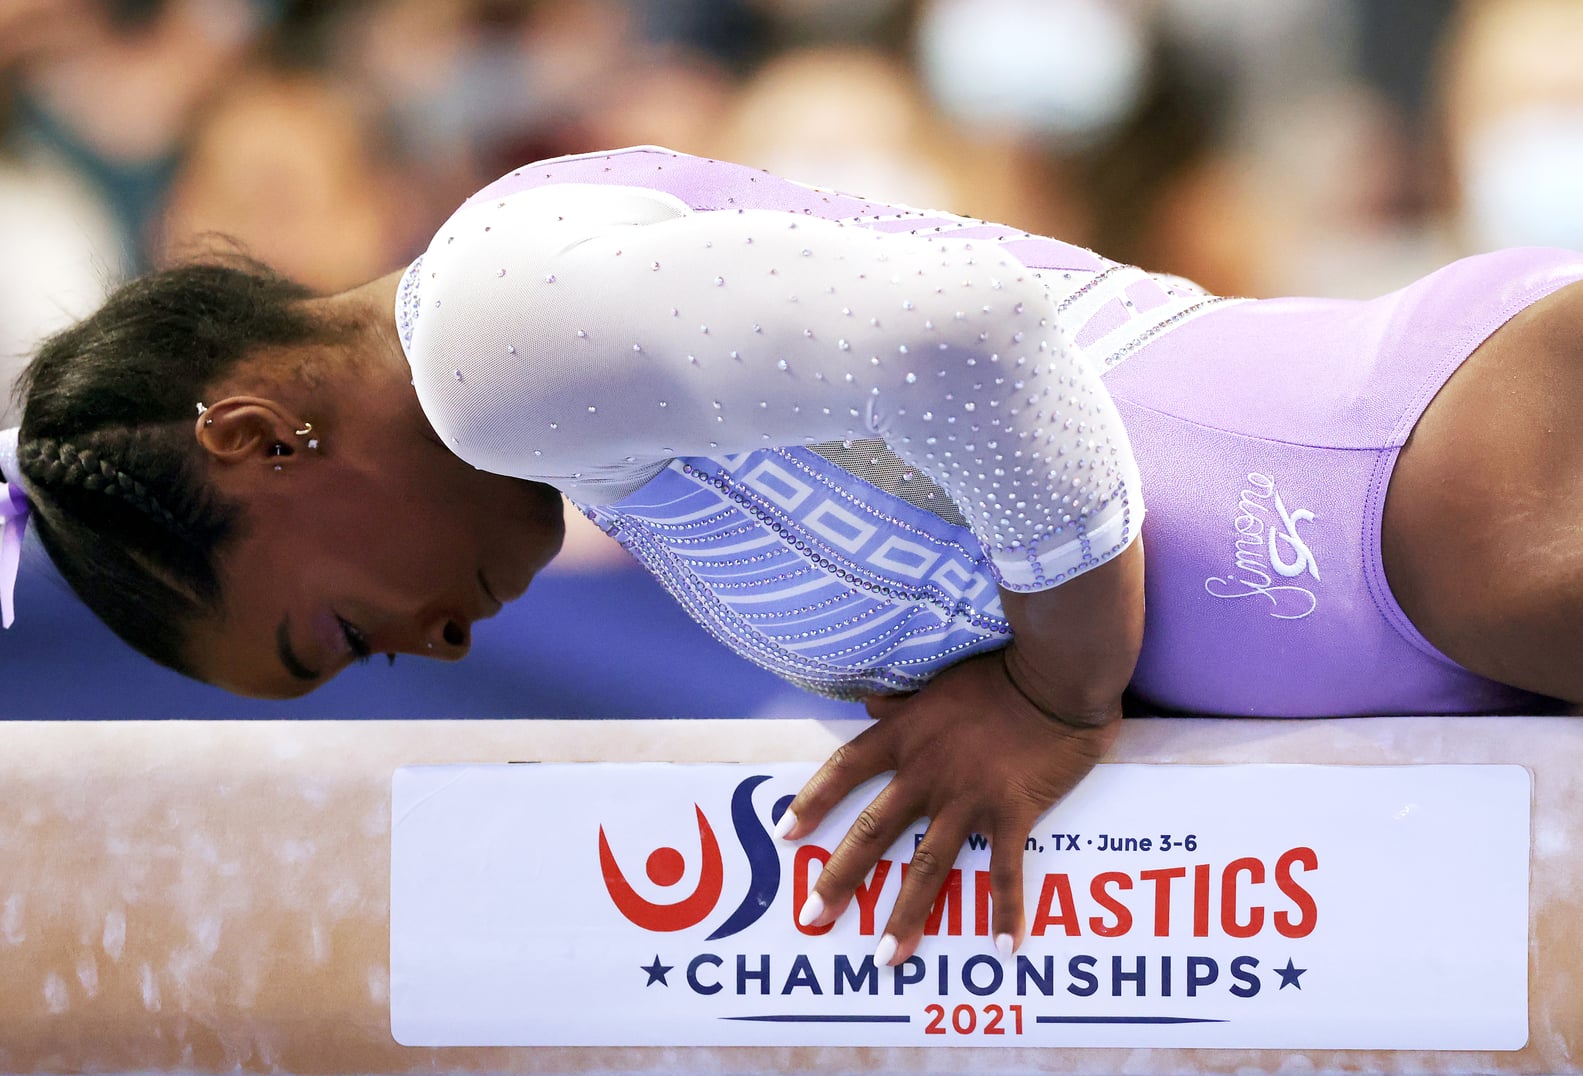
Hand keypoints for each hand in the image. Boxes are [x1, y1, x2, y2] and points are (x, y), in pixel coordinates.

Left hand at [777, 648, 1120, 965]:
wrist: (1055, 673)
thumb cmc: (999, 672)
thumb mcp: (937, 682)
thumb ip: (901, 701)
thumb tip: (871, 705)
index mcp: (905, 736)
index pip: (844, 771)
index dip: (811, 802)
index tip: (785, 834)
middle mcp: (927, 772)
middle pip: (872, 832)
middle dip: (839, 879)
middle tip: (813, 919)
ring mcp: (969, 797)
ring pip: (928, 866)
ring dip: (905, 915)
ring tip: (885, 957)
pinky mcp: (1013, 812)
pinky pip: (1007, 872)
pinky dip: (1006, 910)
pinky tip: (1002, 947)